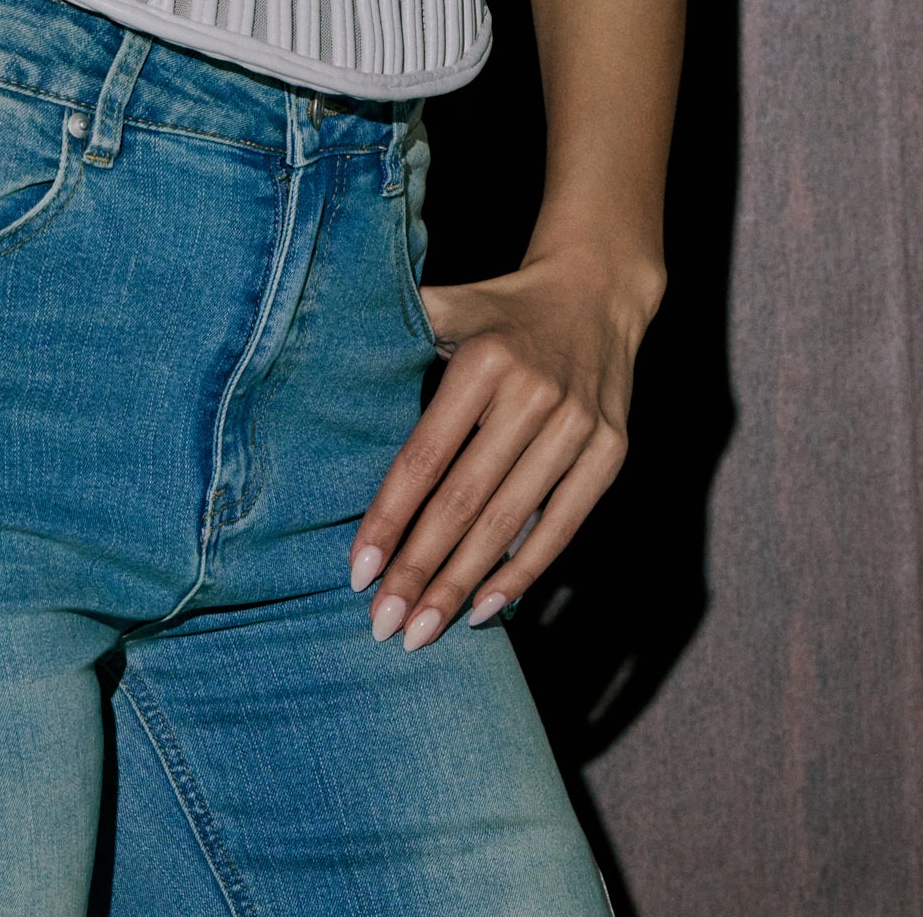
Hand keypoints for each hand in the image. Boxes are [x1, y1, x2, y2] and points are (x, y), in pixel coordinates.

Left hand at [349, 244, 658, 650]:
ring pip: (509, 522)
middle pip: (465, 500)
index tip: (357, 574)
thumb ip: (395, 331)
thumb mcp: (449, 305)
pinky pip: (562, 525)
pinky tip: (485, 610)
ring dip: (463, 585)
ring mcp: (577, 426)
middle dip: (420, 569)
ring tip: (422, 631)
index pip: (425, 456)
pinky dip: (524, 572)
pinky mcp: (609, 451)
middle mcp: (533, 393)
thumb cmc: (500, 309)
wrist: (597, 291)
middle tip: (383, 626)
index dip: (390, 518)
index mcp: (484, 360)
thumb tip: (313, 357)